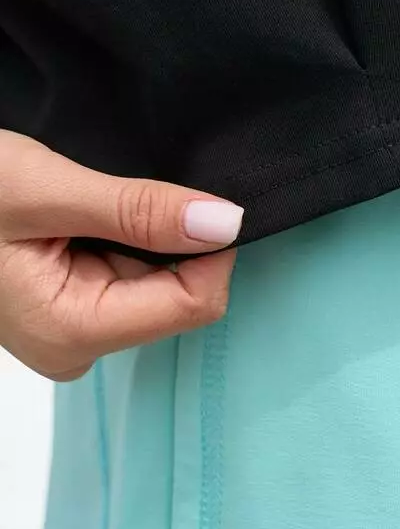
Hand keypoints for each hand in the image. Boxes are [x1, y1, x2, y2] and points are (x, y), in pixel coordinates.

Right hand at [0, 130, 242, 379]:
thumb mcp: (45, 190)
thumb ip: (137, 210)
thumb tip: (225, 222)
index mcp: (72, 332)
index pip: (195, 303)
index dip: (212, 243)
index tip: (199, 190)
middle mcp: (76, 343)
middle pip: (180, 291)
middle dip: (174, 234)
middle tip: (126, 186)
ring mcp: (71, 324)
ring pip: (158, 275)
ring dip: (147, 229)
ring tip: (96, 195)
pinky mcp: (67, 301)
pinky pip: (129, 268)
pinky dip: (127, 231)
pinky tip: (92, 207)